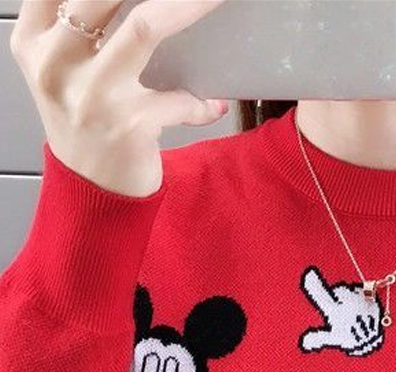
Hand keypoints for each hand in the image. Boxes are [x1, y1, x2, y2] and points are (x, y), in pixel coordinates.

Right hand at [10, 0, 230, 196]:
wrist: (92, 189)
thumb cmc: (86, 119)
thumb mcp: (66, 65)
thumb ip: (84, 22)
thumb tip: (153, 5)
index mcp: (35, 34)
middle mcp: (53, 58)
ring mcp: (88, 93)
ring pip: (144, 26)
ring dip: (190, 5)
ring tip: (220, 0)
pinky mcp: (124, 125)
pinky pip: (177, 98)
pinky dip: (200, 102)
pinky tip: (212, 106)